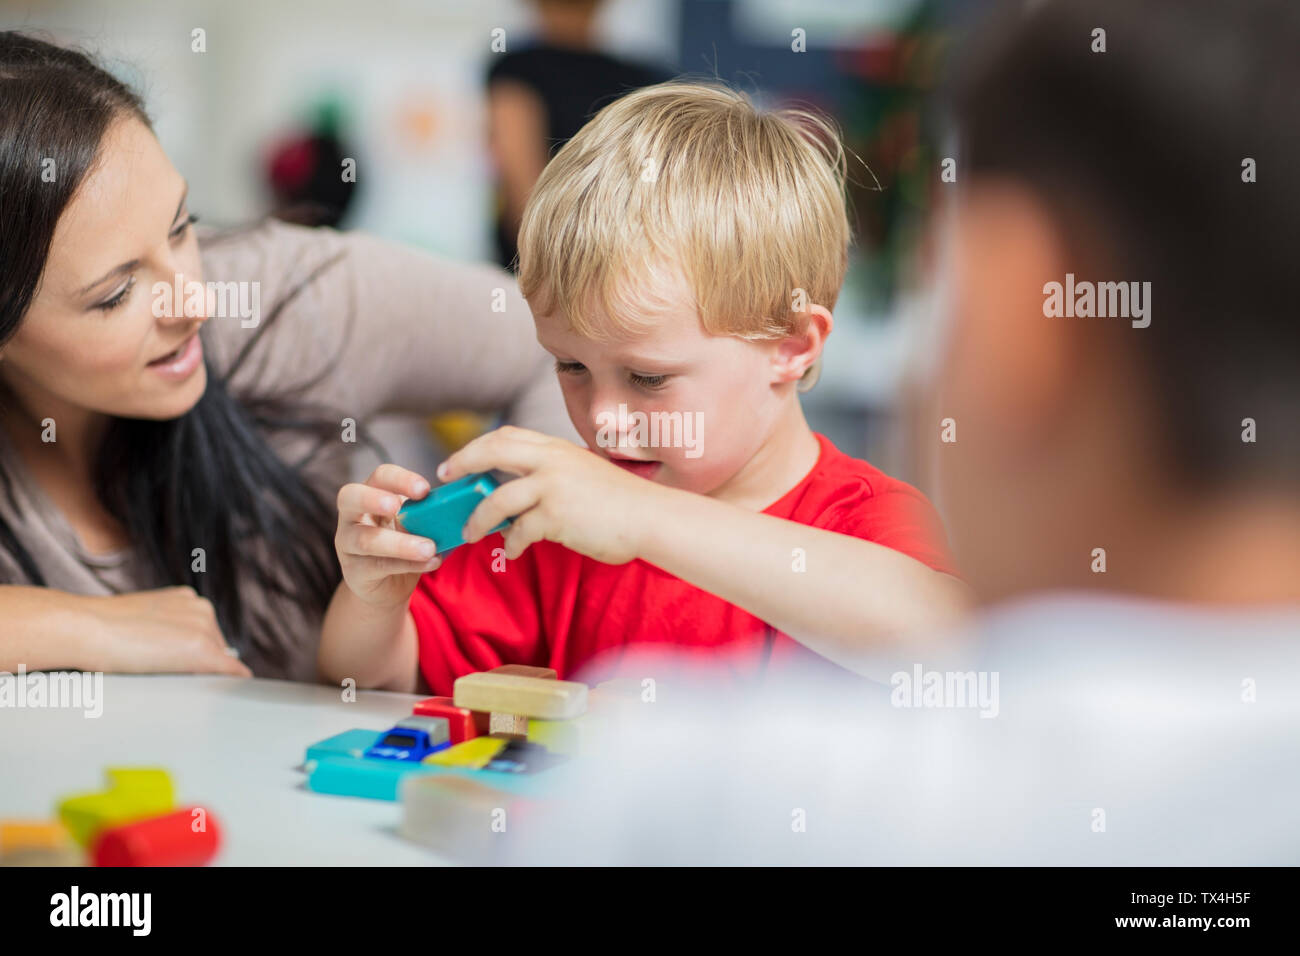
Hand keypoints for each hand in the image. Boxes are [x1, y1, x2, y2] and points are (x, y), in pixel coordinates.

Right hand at [85, 587, 251, 675]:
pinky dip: (232, 684)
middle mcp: (203, 609)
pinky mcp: (204, 651)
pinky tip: (230, 693)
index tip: (181, 669)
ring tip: (170, 681)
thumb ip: (164, 631)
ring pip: (221, 662)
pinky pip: (231, 671)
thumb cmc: (100, 630)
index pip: (205, 634)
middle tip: (169, 677)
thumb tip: (174, 652)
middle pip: (216, 648)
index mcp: (188, 599)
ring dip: (206, 675)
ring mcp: (206, 629)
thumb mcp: (141, 621)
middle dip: (200, 665)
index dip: (192, 655)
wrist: (85, 627)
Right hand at [335, 464, 441, 608]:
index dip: (400, 479)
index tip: (425, 489)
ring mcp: (348, 543)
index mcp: (371, 493)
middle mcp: (352, 515)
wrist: (388, 585)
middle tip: (397, 506)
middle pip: (349, 496)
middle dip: (373, 499)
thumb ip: (429, 514)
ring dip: (400, 543)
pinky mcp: (354, 571)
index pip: (379, 476)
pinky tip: (432, 562)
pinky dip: (409, 565)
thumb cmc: (403, 544)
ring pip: (366, 539)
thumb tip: (462, 508)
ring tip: (429, 548)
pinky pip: (379, 566)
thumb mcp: (415, 524)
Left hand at [440, 425, 659, 563]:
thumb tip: (519, 491)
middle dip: (461, 465)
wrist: (651, 518)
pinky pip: (518, 532)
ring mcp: (552, 487)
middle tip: (445, 482)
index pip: (506, 436)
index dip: (476, 447)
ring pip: (496, 499)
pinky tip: (514, 553)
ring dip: (477, 519)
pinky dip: (511, 544)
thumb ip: (553, 474)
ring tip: (470, 534)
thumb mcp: (584, 473)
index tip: (458, 462)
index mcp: (557, 448)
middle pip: (491, 452)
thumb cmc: (622, 503)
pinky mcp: (556, 516)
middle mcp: (551, 461)